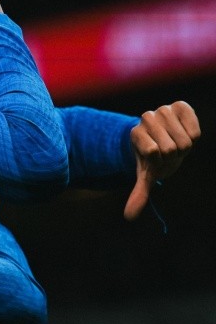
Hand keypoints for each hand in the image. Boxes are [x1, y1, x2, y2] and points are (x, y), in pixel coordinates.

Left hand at [124, 101, 200, 220]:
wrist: (163, 137)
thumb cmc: (154, 157)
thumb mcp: (146, 174)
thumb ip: (139, 193)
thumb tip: (129, 217)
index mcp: (135, 133)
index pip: (154, 153)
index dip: (159, 161)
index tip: (155, 157)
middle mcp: (147, 118)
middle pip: (171, 148)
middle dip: (173, 156)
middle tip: (167, 152)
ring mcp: (163, 109)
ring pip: (185, 141)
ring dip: (183, 146)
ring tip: (174, 142)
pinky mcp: (181, 105)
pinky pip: (195, 130)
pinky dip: (193, 135)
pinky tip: (183, 132)